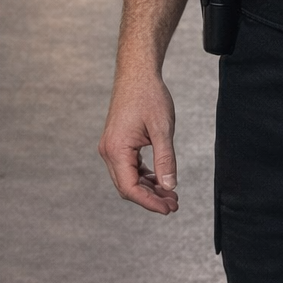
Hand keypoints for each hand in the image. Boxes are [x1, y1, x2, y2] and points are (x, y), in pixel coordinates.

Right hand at [99, 71, 178, 214]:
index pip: (130, 188)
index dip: (149, 202)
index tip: (168, 209)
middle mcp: (108, 151)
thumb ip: (165, 159)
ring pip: (128, 178)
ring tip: (171, 194)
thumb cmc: (149, 96)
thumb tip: (169, 186)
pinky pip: (129, 167)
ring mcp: (111, 147)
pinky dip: (144, 176)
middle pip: (127, 187)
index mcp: (116, 149)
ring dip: (148, 188)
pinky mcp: (117, 143)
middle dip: (151, 198)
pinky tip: (160, 179)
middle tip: (174, 204)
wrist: (137, 73)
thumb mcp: (162, 128)